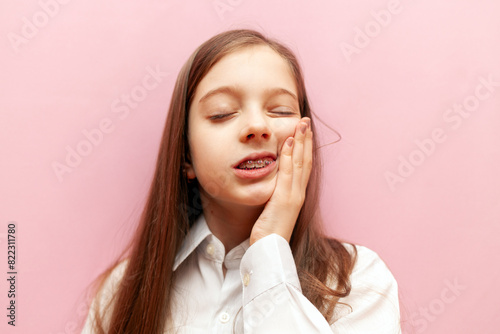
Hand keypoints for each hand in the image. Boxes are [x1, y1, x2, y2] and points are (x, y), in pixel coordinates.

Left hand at [249, 117, 312, 244]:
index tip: (304, 132)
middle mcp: (298, 193)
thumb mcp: (273, 210)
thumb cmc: (269, 233)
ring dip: (301, 142)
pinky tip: (289, 143)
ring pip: (300, 163)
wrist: (270, 251)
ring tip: (301, 125)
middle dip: (306, 140)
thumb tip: (271, 185)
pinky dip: (290, 157)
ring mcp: (293, 196)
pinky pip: (287, 174)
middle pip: (305, 161)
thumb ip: (275, 196)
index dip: (305, 148)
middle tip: (306, 122)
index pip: (303, 166)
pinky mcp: (284, 200)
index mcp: (296, 195)